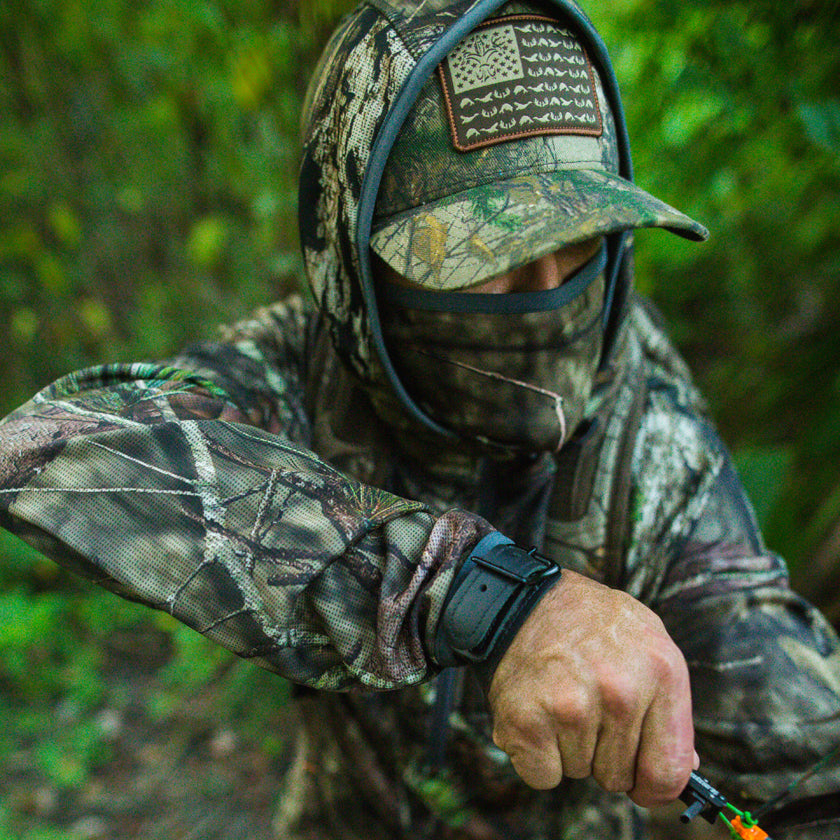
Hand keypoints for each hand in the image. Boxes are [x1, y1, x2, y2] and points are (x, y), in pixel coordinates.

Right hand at [488, 570, 696, 807]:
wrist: (523, 599)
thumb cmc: (589, 622)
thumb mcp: (647, 640)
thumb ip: (669, 705)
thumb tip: (684, 766)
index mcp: (661, 671)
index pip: (668, 772)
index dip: (653, 787)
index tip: (640, 782)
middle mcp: (620, 690)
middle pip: (619, 777)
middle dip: (603, 753)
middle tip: (586, 705)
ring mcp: (571, 707)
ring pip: (580, 773)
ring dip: (568, 748)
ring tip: (560, 697)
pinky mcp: (527, 722)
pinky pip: (543, 776)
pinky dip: (537, 756)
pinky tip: (538, 714)